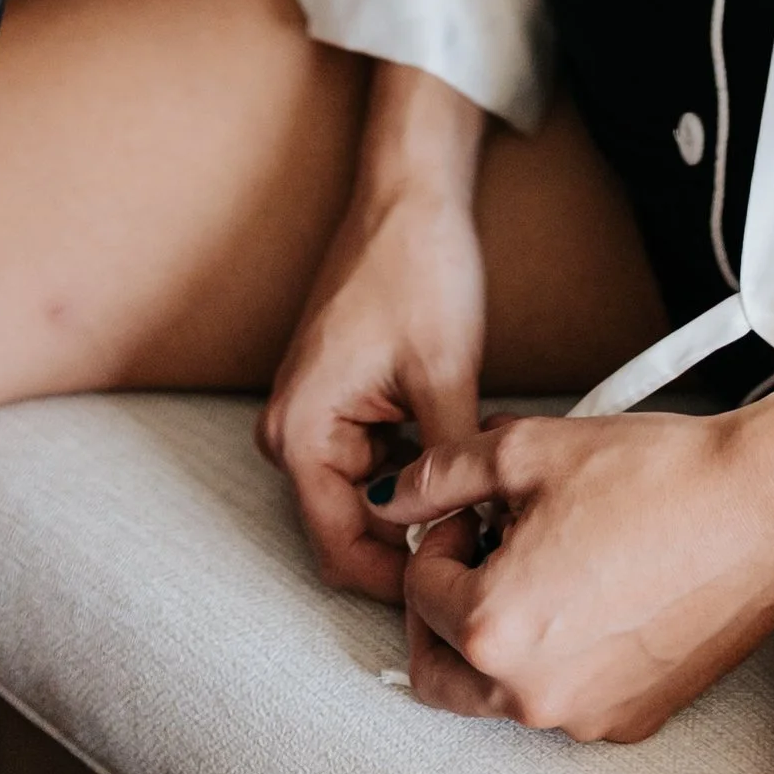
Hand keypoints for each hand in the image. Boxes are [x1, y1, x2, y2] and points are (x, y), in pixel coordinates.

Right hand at [257, 70, 486, 603]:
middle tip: (481, 532)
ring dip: (420, 496)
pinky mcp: (338, 400)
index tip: (455, 580)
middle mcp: (291, 430)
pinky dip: (416, 462)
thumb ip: (449, 465)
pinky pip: (375, 457)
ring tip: (481, 483)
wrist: (409, 193)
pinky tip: (464, 447)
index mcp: (300, 431)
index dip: (397, 579)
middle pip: (351, 525)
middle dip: (414, 535)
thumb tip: (470, 531)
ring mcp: (313, 414)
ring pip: (369, 492)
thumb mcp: (445, 373)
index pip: (340, 547)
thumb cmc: (416, 264)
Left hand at [378, 384, 773, 737]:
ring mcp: (586, 714)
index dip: (440, 534)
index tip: (474, 508)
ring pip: (501, 689)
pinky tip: (595, 586)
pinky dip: (560, 653)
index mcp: (495, 627)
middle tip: (477, 552)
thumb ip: (444, 473)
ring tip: (547, 557)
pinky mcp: (633, 717)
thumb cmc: (658, 475)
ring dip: (501, 632)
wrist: (764, 503)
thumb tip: (396, 495)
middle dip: (444, 608)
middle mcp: (533, 692)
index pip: (417, 591)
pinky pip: (566, 696)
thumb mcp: (530, 450)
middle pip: (440, 669)